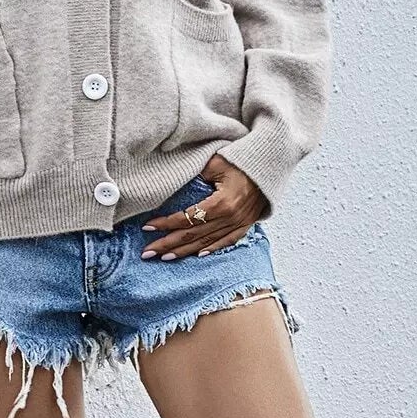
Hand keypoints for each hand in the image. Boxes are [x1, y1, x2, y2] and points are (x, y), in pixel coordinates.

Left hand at [140, 154, 266, 259]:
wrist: (269, 163)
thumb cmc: (240, 160)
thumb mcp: (215, 163)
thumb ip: (195, 176)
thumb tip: (173, 185)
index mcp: (221, 203)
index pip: (187, 218)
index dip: (166, 224)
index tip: (148, 226)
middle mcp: (230, 218)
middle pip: (193, 235)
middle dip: (168, 244)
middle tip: (147, 252)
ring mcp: (239, 224)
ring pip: (206, 242)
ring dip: (183, 251)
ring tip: (164, 258)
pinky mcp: (245, 225)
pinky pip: (226, 241)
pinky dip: (211, 249)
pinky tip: (196, 255)